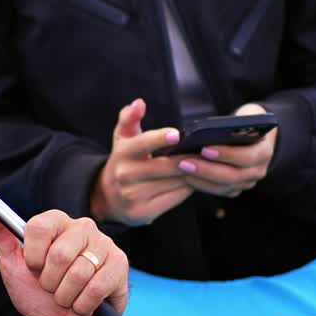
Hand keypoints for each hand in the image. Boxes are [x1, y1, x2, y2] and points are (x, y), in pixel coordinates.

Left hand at [0, 206, 128, 315]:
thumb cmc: (38, 295)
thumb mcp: (12, 265)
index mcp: (57, 222)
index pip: (40, 226)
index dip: (33, 256)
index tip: (34, 268)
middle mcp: (83, 228)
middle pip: (60, 253)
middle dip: (50, 281)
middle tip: (52, 286)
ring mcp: (105, 245)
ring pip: (79, 273)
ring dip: (66, 296)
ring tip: (68, 296)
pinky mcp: (120, 266)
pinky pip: (96, 287)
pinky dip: (84, 305)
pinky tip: (84, 304)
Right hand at [89, 98, 194, 225]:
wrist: (108, 196)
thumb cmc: (125, 160)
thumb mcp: (123, 138)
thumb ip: (129, 117)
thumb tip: (139, 103)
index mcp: (122, 153)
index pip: (142, 144)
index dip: (160, 139)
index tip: (178, 134)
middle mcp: (125, 175)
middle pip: (166, 166)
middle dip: (188, 158)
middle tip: (207, 150)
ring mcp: (133, 196)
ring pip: (174, 182)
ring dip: (192, 173)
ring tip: (204, 164)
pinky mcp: (143, 213)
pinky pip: (175, 198)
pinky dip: (187, 188)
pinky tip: (192, 180)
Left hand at [174, 102, 277, 202]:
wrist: (252, 134)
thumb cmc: (243, 123)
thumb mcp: (241, 119)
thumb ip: (231, 125)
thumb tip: (205, 131)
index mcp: (264, 151)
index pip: (247, 157)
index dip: (226, 154)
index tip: (204, 149)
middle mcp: (259, 170)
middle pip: (234, 175)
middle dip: (207, 170)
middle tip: (184, 163)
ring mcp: (248, 182)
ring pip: (225, 187)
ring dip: (201, 179)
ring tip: (182, 169)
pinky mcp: (236, 189)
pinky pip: (219, 191)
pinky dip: (202, 185)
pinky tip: (187, 177)